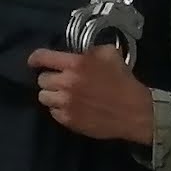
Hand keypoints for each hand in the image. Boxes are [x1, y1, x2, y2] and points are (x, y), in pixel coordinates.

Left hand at [30, 44, 156, 142]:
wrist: (135, 112)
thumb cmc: (123, 81)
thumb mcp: (110, 54)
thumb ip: (89, 50)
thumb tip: (77, 51)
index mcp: (75, 64)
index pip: (41, 57)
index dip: (35, 59)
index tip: (35, 62)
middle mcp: (66, 83)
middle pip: (41, 79)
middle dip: (50, 78)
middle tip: (61, 80)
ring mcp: (65, 103)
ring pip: (43, 96)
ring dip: (52, 94)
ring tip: (63, 94)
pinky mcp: (68, 120)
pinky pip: (52, 112)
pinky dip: (59, 109)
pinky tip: (71, 106)